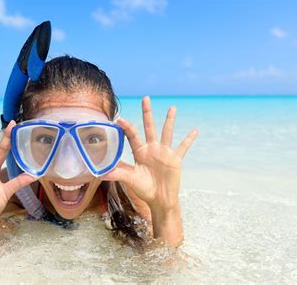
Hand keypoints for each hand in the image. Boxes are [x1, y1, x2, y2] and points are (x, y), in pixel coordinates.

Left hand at [100, 96, 197, 244]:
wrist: (159, 199)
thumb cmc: (144, 188)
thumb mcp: (130, 179)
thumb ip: (118, 174)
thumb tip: (101, 174)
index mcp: (139, 151)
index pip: (132, 135)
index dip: (126, 127)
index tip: (119, 119)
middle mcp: (151, 148)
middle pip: (149, 127)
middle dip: (147, 113)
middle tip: (145, 98)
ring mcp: (164, 152)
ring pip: (167, 132)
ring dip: (169, 120)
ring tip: (172, 108)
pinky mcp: (175, 159)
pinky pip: (183, 147)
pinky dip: (189, 139)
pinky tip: (195, 131)